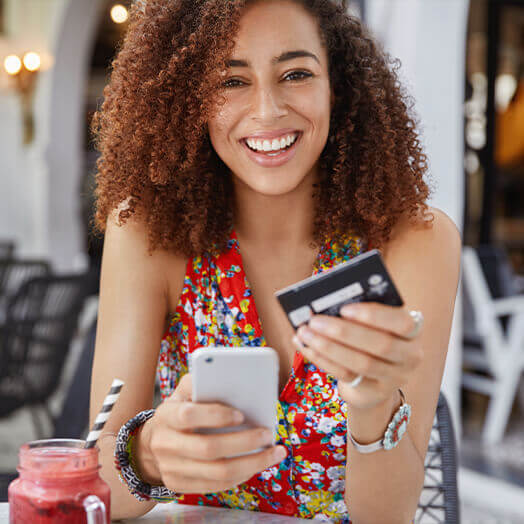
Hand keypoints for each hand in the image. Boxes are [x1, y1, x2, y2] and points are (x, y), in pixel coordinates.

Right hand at [134, 373, 286, 493]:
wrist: (153, 441)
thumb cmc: (180, 408)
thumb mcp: (184, 390)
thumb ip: (203, 381)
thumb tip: (235, 380)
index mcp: (166, 415)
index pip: (188, 415)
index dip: (216, 415)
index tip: (241, 414)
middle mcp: (164, 444)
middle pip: (208, 449)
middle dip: (243, 442)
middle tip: (267, 434)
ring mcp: (170, 468)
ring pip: (217, 473)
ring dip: (251, 463)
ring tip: (274, 452)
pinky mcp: (179, 485)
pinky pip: (216, 486)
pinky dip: (241, 475)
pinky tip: (258, 464)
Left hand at [292, 302, 423, 410]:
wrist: (375, 376)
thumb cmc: (371, 335)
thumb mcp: (373, 322)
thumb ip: (359, 312)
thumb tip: (325, 304)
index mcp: (413, 330)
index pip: (403, 323)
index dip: (374, 315)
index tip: (344, 308)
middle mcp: (410, 356)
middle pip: (380, 345)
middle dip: (343, 331)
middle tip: (315, 320)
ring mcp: (394, 378)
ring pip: (361, 363)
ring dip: (328, 346)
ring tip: (305, 332)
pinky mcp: (374, 393)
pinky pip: (346, 375)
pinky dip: (322, 359)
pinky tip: (306, 347)